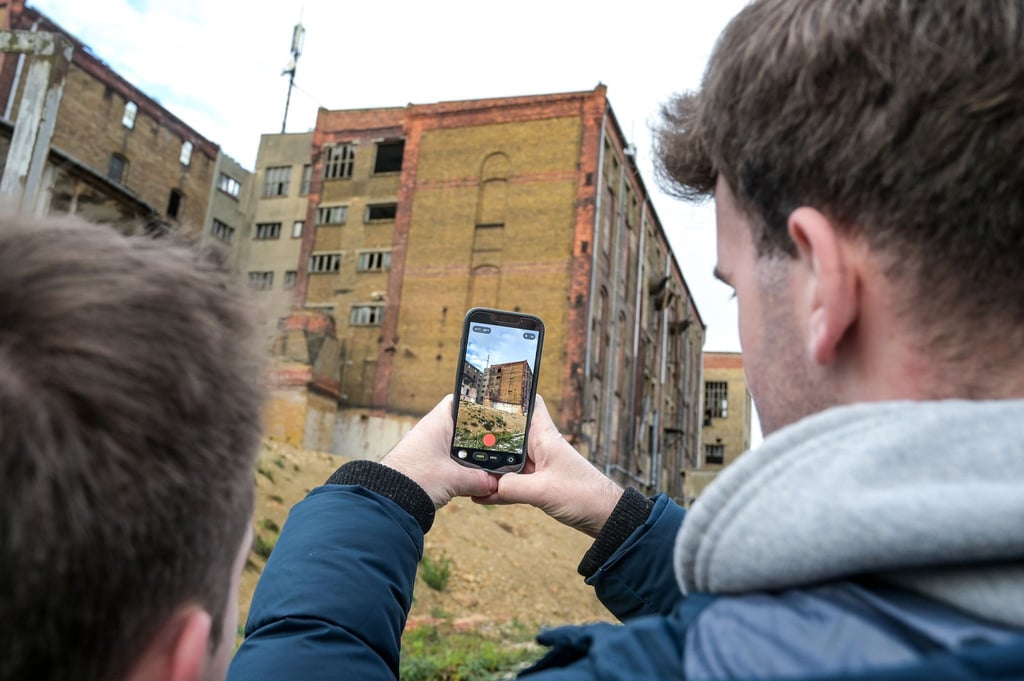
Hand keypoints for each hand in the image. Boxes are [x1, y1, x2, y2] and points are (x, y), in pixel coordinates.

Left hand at [381, 394, 497, 508]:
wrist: (386, 502)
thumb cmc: (415, 481)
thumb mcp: (455, 480)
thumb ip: (480, 480)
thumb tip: (496, 484)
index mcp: (437, 424)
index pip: (460, 402)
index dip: (477, 403)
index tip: (494, 410)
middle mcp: (431, 433)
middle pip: (463, 429)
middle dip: (480, 440)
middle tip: (498, 446)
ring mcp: (427, 451)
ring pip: (457, 449)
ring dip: (471, 460)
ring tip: (488, 468)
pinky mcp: (425, 468)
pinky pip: (449, 464)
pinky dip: (461, 472)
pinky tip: (471, 483)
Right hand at [473, 395, 622, 537]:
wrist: (604, 516)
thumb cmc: (583, 495)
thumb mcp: (543, 491)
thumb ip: (512, 488)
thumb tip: (485, 487)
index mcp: (544, 436)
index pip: (529, 402)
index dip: (510, 395)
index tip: (486, 393)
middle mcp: (539, 446)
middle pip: (508, 432)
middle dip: (487, 435)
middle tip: (460, 436)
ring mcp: (538, 465)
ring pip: (506, 459)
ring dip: (489, 466)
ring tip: (465, 469)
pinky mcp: (538, 483)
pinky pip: (511, 482)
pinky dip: (498, 488)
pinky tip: (480, 496)